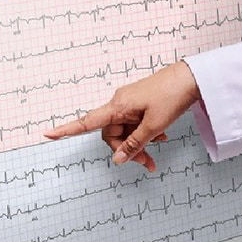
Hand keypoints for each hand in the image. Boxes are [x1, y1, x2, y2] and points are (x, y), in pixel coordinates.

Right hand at [43, 61, 200, 170]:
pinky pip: (136, 123)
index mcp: (118, 106)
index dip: (66, 130)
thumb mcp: (154, 125)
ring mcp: (131, 102)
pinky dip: (145, 133)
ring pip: (126, 130)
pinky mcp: (142, 102)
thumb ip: (135, 143)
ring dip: (138, 144)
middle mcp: (120, 102)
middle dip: (125, 150)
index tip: (47, 135)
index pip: (87, 122)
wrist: (194, 77)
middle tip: (147, 164)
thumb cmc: (173, 96)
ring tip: (155, 156)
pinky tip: (161, 139)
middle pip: (112, 134)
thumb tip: (118, 159)